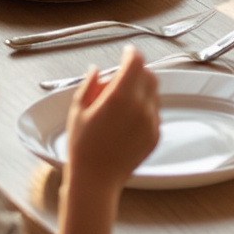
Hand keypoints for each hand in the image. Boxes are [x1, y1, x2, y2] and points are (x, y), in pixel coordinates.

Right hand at [63, 48, 161, 191]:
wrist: (96, 180)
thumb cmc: (82, 146)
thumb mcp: (78, 110)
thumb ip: (89, 85)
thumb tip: (97, 70)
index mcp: (120, 97)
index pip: (135, 63)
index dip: (131, 54)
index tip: (126, 52)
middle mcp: (140, 107)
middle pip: (148, 75)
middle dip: (137, 70)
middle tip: (123, 74)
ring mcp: (151, 122)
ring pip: (154, 93)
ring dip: (142, 88)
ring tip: (122, 98)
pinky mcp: (155, 135)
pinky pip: (155, 112)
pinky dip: (145, 106)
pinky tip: (128, 117)